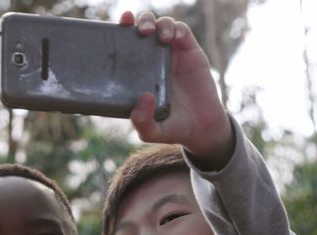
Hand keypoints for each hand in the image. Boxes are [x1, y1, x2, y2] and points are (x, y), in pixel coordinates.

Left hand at [121, 11, 233, 168]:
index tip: (115, 28)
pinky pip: (182, 31)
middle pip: (141, 29)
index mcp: (136, 73)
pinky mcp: (189, 51)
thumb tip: (143, 98)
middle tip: (139, 29)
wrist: (202, 127)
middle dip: (138, 21)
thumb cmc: (171, 127)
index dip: (118, 34)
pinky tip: (174, 38)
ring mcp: (170, 54)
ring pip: (161, 25)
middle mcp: (150, 59)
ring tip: (160, 37)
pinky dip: (177, 29)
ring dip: (158, 24)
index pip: (123, 47)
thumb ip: (142, 121)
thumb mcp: (152, 131)